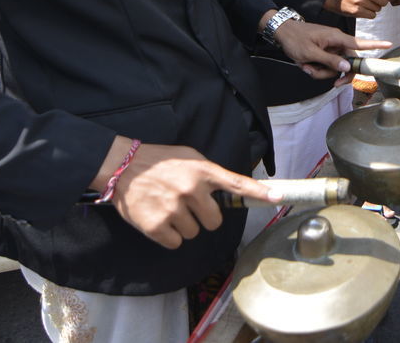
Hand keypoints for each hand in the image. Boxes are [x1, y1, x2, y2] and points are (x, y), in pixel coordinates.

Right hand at [96, 137, 279, 248]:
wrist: (122, 167)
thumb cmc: (160, 162)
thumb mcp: (190, 157)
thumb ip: (211, 174)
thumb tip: (233, 190)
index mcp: (202, 171)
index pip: (237, 183)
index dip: (259, 193)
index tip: (277, 198)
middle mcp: (190, 189)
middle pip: (215, 222)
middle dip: (203, 218)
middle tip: (187, 205)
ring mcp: (173, 208)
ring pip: (194, 234)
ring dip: (184, 226)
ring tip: (168, 207)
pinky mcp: (156, 225)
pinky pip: (175, 243)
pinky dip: (168, 236)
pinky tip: (159, 219)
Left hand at [274, 19, 390, 83]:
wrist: (282, 32)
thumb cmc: (296, 39)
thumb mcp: (311, 53)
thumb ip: (330, 61)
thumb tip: (347, 67)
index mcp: (337, 38)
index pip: (360, 43)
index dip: (375, 45)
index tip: (388, 44)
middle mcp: (337, 43)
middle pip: (347, 63)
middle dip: (335, 73)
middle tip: (333, 84)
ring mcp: (331, 49)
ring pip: (334, 68)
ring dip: (321, 72)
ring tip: (306, 66)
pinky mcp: (324, 53)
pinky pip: (326, 66)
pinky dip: (317, 69)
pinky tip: (305, 65)